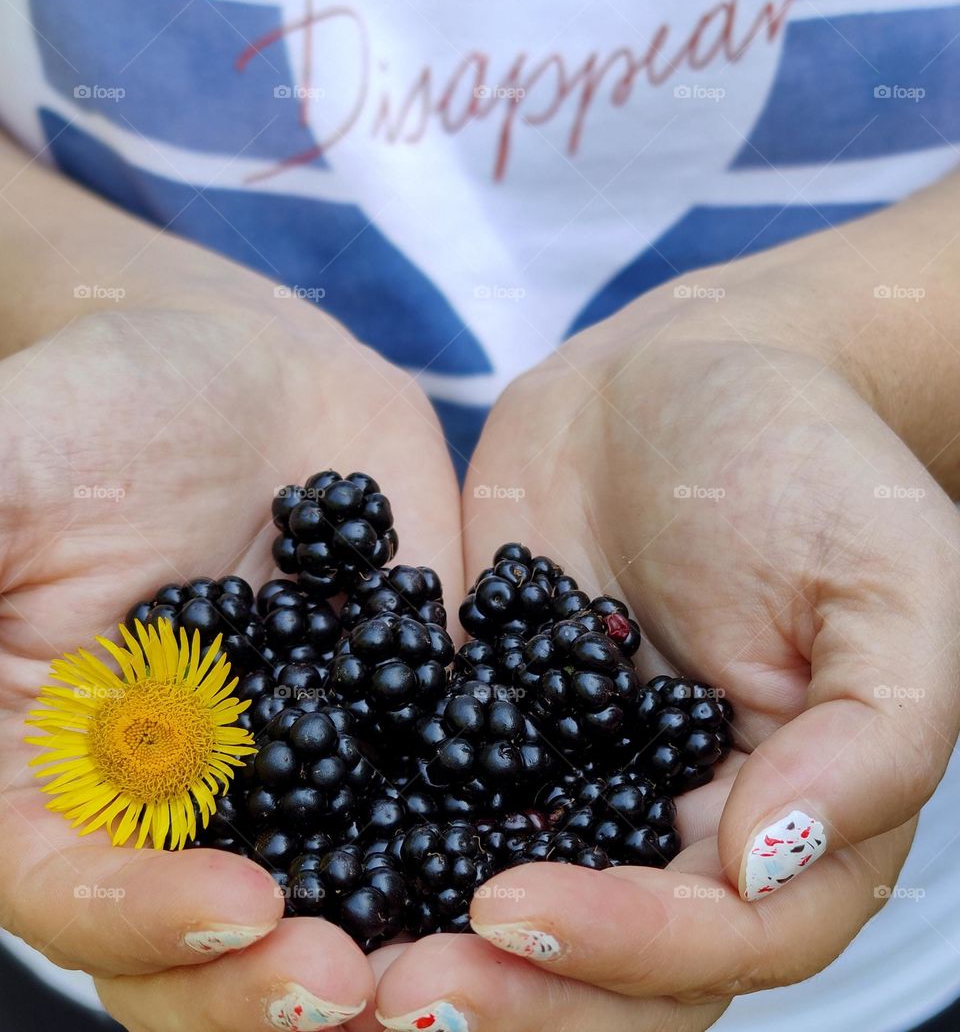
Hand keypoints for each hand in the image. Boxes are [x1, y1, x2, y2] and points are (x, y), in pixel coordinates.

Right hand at [0, 299, 462, 1030]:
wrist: (242, 367)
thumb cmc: (105, 400)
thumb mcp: (3, 468)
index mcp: (57, 769)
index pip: (69, 886)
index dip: (139, 918)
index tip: (245, 910)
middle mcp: (180, 803)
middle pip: (205, 941)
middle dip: (273, 984)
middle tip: (358, 987)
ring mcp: (304, 778)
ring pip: (333, 902)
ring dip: (390, 950)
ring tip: (464, 960)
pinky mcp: (404, 731)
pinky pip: (445, 806)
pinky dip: (485, 846)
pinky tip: (547, 862)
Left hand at [374, 291, 959, 1030]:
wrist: (677, 372)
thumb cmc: (802, 459)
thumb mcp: (887, 583)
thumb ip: (875, 738)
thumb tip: (764, 864)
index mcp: (789, 813)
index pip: (720, 938)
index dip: (623, 948)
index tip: (511, 907)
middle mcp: (673, 818)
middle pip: (605, 962)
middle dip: (510, 988)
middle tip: (396, 988)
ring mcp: (571, 776)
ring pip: (508, 906)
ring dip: (426, 942)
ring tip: (329, 951)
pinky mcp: (486, 718)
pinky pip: (429, 796)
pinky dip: (372, 838)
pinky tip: (303, 851)